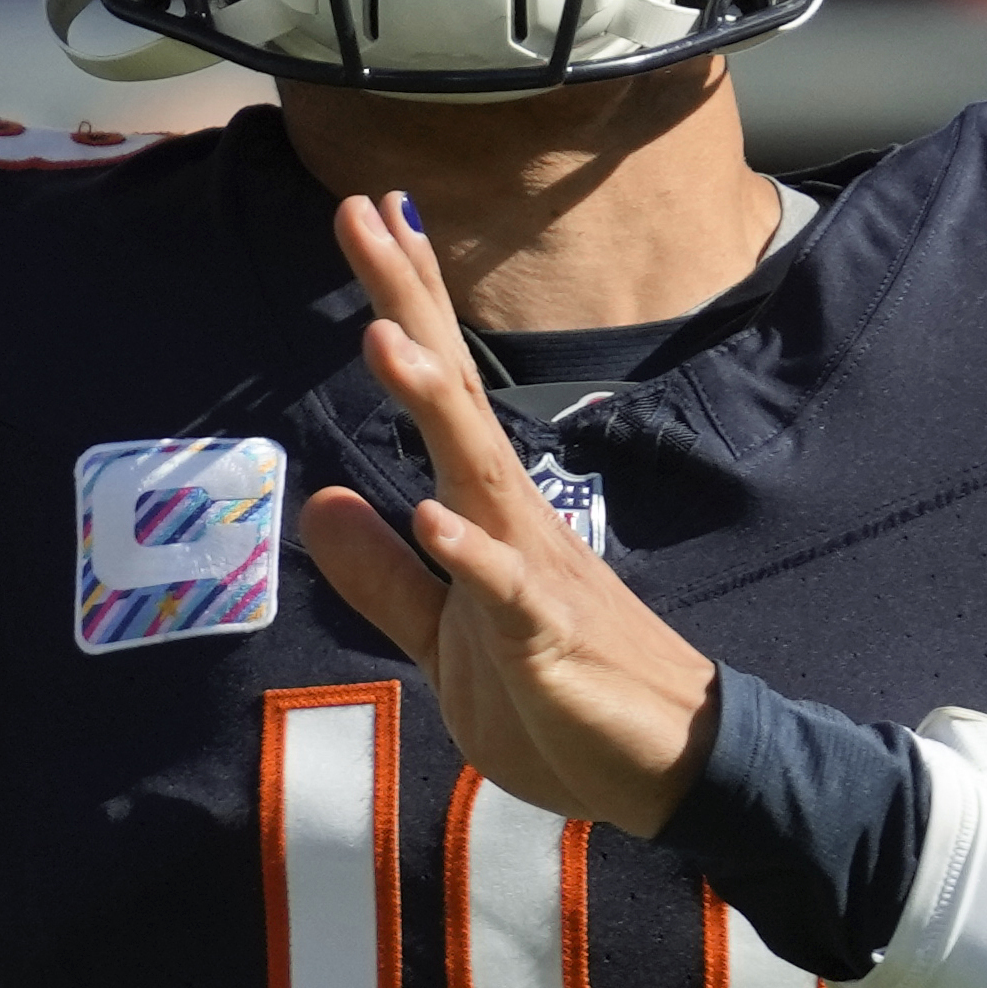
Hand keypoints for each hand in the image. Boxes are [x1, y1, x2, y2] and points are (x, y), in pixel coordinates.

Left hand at [298, 193, 721, 834]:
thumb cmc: (561, 698)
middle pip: (453, 398)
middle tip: (365, 215)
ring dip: (433, 406)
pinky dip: (470, 555)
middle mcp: (511, 521)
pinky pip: (507, 593)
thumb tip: (322, 504)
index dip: (402, 308)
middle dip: (408, 307)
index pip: (436, 395)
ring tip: (384, 335)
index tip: (368, 221)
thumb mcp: (444, 639)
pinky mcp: (551, 642)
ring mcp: (535, 575)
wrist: (664, 771)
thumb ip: (384, 576)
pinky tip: (433, 515)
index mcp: (482, 515)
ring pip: (477, 475)